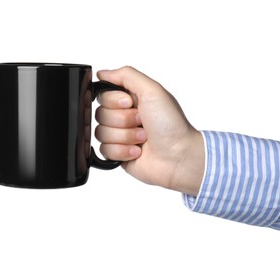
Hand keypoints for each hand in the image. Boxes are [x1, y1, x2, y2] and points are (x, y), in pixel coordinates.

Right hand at [95, 66, 203, 195]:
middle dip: (123, 120)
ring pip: (100, 133)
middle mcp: (123, 116)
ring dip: (125, 136)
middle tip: (142, 123)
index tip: (130, 104)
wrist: (178, 156)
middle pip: (100, 114)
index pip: (103, 95)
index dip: (114, 101)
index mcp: (130, 99)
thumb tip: (102, 73)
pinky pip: (104, 150)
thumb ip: (126, 75)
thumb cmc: (171, 124)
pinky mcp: (117, 153)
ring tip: (143, 138)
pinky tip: (137, 151)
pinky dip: (122, 151)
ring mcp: (120, 136)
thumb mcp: (153, 90)